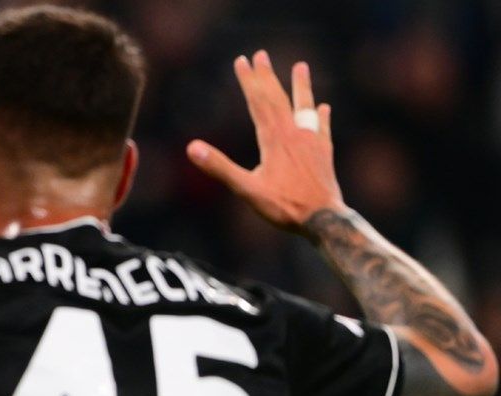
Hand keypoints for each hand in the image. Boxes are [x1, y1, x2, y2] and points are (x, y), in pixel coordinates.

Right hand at [187, 52, 344, 232]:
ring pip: (304, 106)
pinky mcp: (324, 152)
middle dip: (267, 77)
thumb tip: (192, 147)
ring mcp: (311, 141)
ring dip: (301, 86)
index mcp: (273, 139)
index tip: (242, 61)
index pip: (258, 102)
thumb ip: (219, 167)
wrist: (324, 218)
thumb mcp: (246, 190)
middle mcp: (294, 134)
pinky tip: (322, 108)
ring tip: (301, 66)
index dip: (248, 81)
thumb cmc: (284, 206)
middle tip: (260, 55)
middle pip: (278, 99)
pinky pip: (322, 128)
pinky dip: (320, 116)